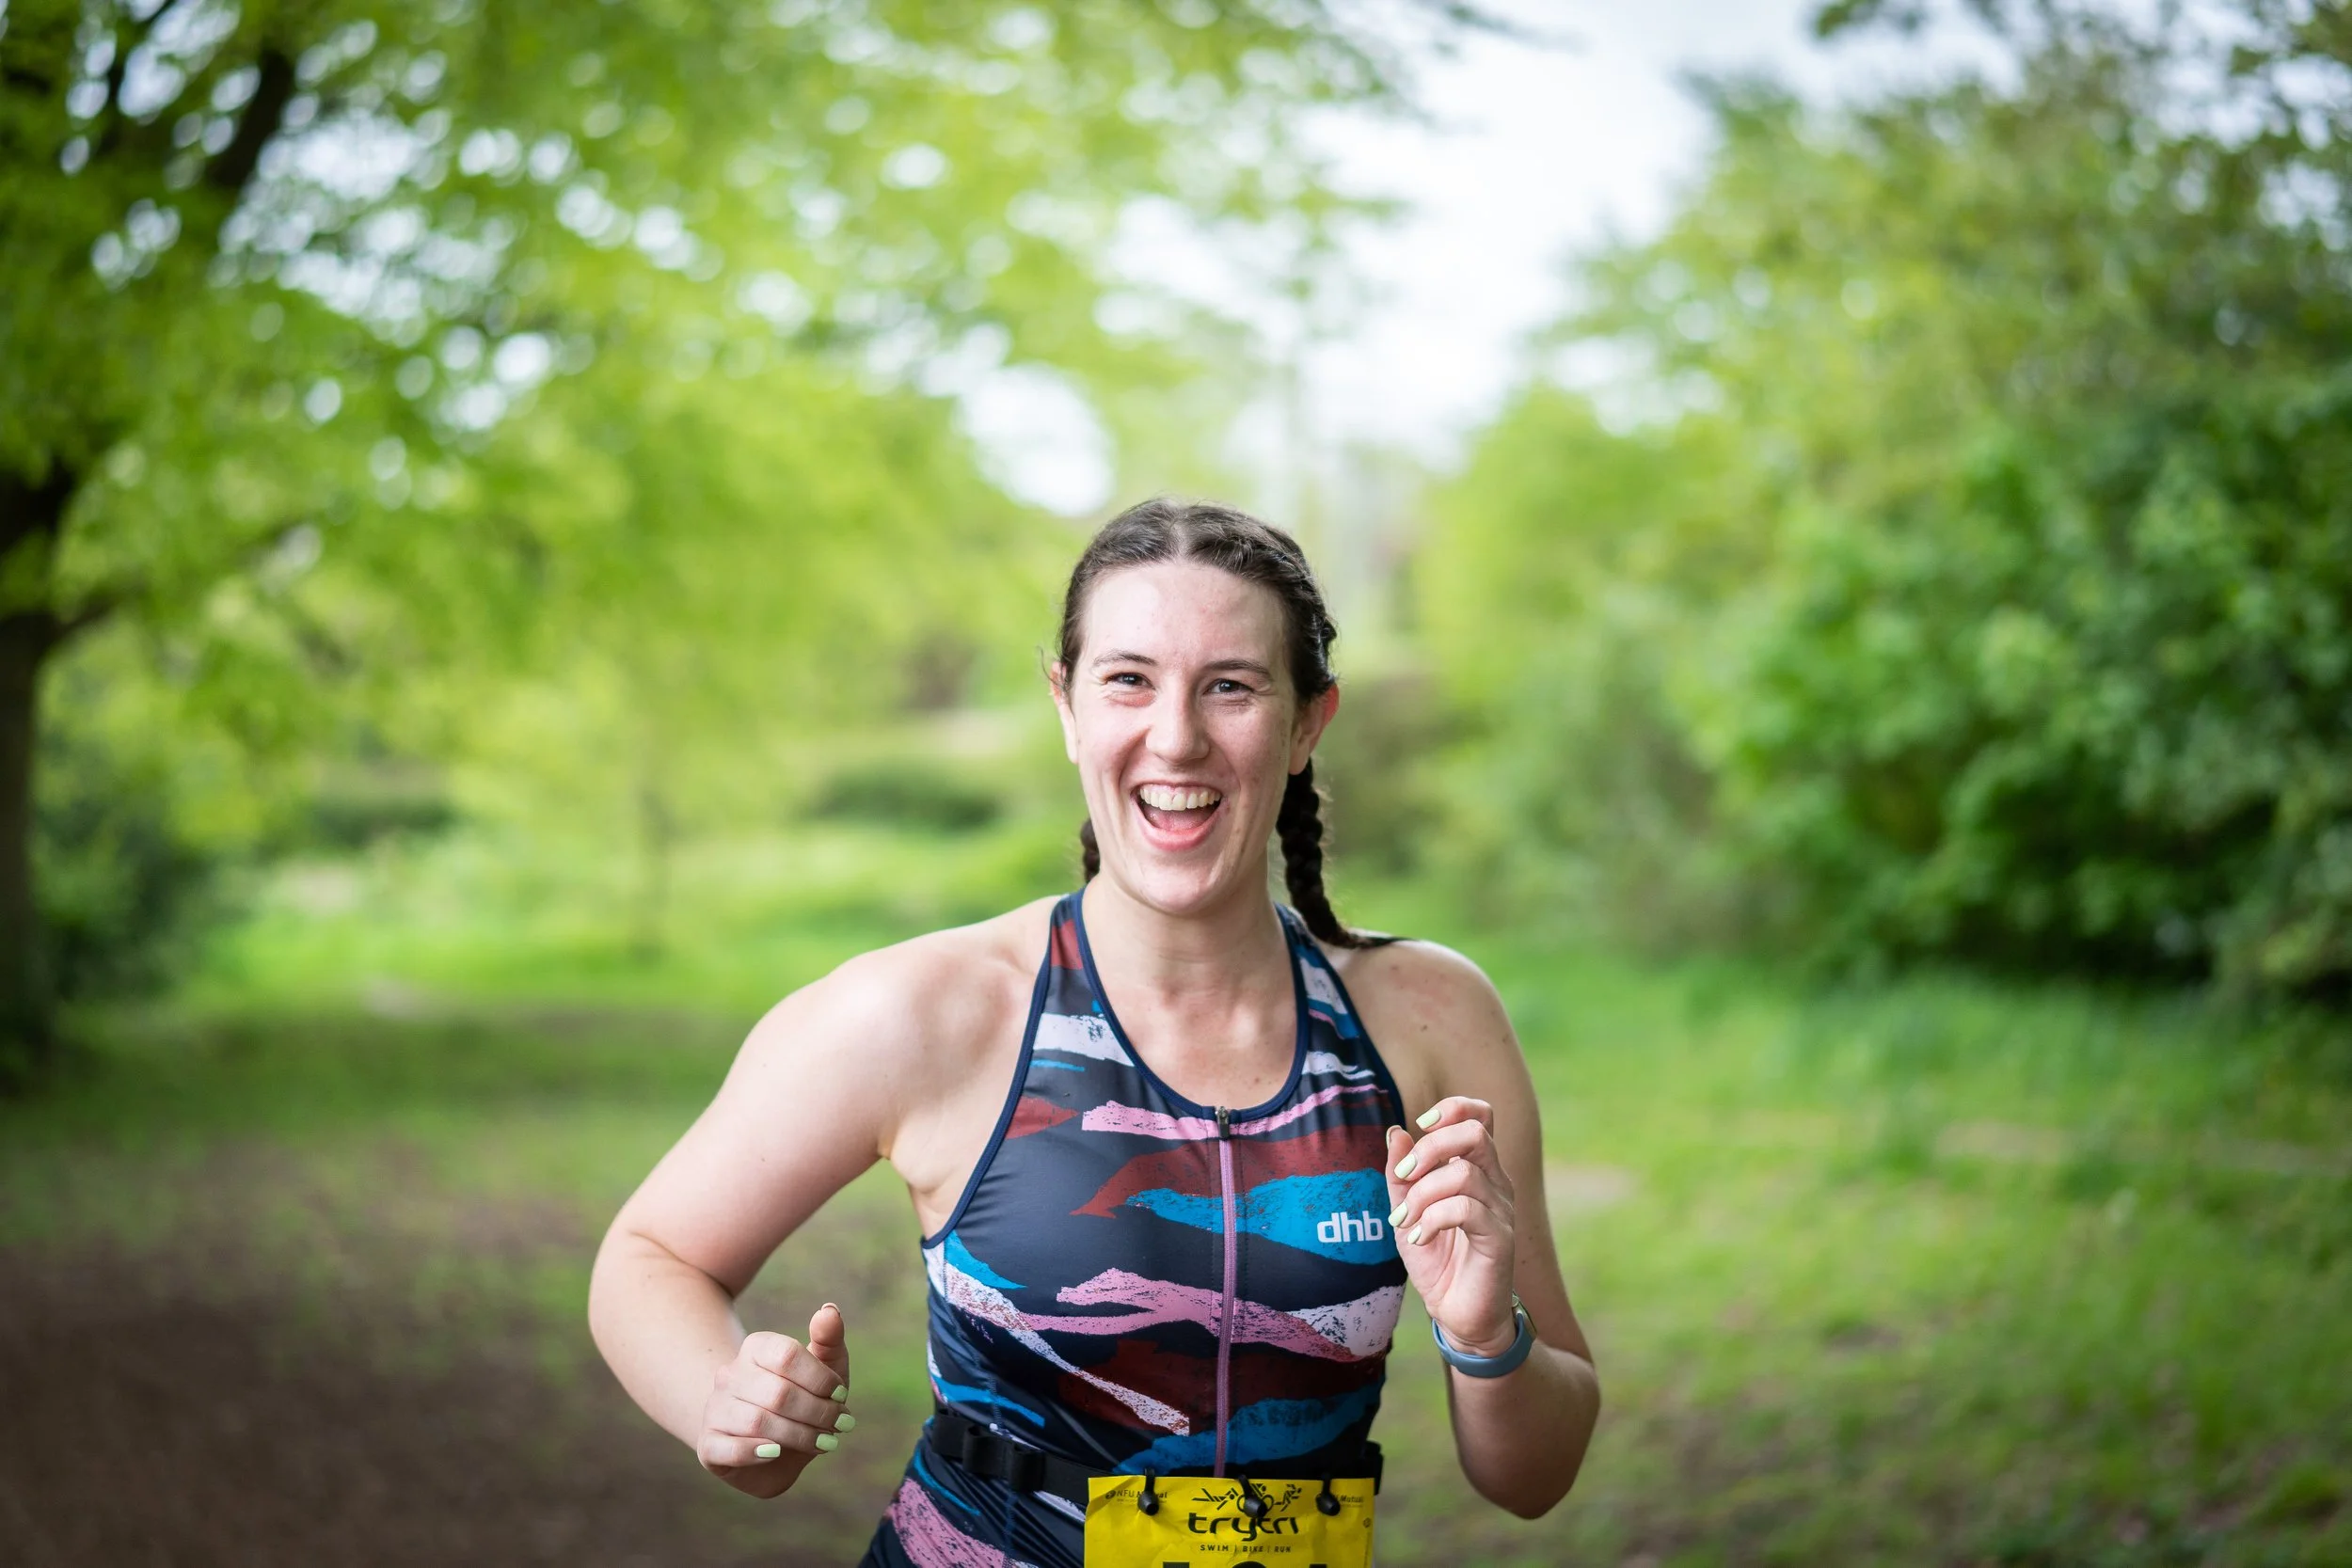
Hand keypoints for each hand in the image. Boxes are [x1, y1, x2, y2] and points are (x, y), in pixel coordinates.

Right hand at [698, 1303, 853, 1498]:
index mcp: (756, 1347)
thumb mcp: (826, 1371)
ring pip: (757, 1422)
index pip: (787, 1355)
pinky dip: (757, 1453)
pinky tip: (777, 1453)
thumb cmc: (804, 1401)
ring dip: (799, 1436)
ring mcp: (714, 1409)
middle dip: (818, 1412)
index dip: (821, 1379)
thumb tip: (829, 1309)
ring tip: (823, 1442)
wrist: (775, 1450)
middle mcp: (729, 1374)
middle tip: (840, 1425)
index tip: (841, 1396)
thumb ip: (830, 1340)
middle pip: (778, 1393)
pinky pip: (730, 1449)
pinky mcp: (709, 1445)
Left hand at [1384, 1099, 1519, 1360]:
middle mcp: (1495, 1183)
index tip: (1420, 1126)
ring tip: (1405, 1222)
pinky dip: (1434, 1219)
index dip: (1452, 1109)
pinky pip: (1467, 1209)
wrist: (1457, 1313)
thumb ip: (1400, 1174)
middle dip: (1432, 1146)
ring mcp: (1502, 1209)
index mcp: (1476, 1170)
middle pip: (1475, 1133)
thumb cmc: (1436, 1259)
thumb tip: (1395, 1130)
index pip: (1481, 1116)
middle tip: (1405, 1176)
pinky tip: (1421, 1238)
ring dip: (1422, 1195)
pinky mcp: (1501, 1238)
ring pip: (1463, 1174)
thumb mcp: (1406, 1211)